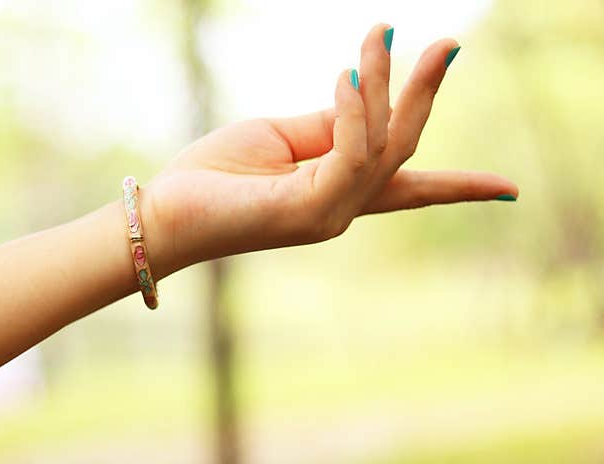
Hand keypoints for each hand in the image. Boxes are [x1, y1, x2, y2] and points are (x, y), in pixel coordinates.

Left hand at [144, 24, 517, 275]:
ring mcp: (328, 216)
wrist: (166, 211)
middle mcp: (341, 210)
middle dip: (426, 96)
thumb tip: (368, 93)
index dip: (459, 187)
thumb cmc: (215, 174)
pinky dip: (355, 110)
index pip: (408, 188)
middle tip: (450, 43)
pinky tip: (347, 73)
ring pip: (383, 145)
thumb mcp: (281, 137)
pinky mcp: (308, 211)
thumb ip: (330, 122)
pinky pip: (350, 153)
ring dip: (389, 84)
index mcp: (336, 193)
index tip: (510, 191)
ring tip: (380, 35)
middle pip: (403, 150)